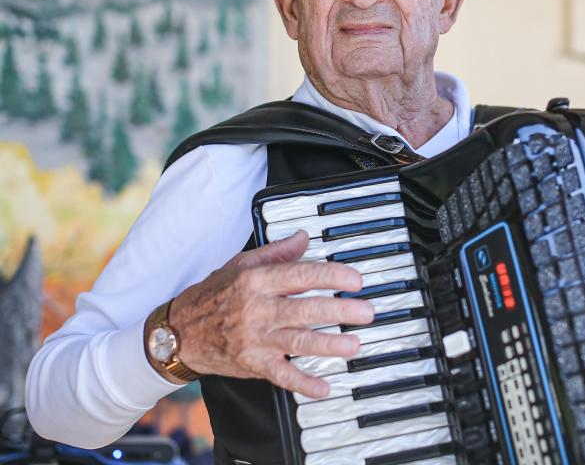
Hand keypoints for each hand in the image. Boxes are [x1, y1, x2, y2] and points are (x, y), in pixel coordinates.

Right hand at [168, 230, 373, 397]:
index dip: (332, 276)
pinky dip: (303, 383)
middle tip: (366, 311)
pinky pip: (282, 375)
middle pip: (306, 309)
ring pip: (298, 342)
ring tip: (354, 345)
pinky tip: (325, 387)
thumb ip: (276, 252)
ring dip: (329, 345)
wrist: (177, 332)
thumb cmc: (212, 295)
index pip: (301, 275)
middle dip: (340, 311)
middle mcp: (258, 309)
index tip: (355, 280)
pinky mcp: (253, 363)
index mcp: (256, 281)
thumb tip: (303, 237)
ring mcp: (256, 339)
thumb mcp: (239, 264)